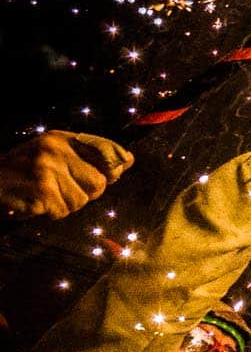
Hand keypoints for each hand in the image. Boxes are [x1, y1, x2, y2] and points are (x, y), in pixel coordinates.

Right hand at [0, 131, 132, 219]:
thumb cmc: (20, 173)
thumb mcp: (50, 155)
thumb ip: (86, 157)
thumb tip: (127, 161)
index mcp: (60, 139)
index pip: (106, 149)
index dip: (116, 162)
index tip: (123, 165)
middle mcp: (55, 150)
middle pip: (99, 183)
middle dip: (84, 192)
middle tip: (58, 189)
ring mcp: (48, 170)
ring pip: (82, 200)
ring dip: (65, 204)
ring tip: (43, 194)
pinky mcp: (42, 191)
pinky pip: (63, 210)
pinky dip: (50, 212)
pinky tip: (34, 202)